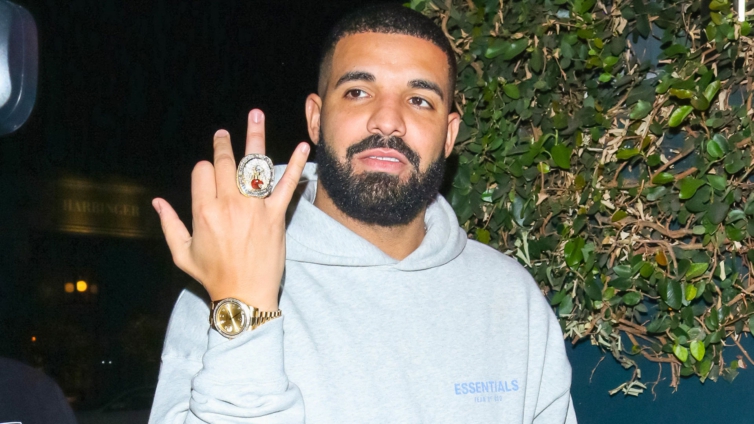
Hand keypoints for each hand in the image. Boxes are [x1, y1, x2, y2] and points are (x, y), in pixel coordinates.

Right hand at [152, 109, 309, 310]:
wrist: (245, 295)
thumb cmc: (212, 276)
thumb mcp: (181, 253)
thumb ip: (169, 224)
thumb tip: (156, 202)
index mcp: (203, 211)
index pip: (203, 172)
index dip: (204, 169)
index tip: (207, 172)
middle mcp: (229, 205)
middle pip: (225, 162)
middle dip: (223, 143)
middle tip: (224, 133)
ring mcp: (255, 209)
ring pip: (254, 165)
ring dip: (255, 137)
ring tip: (255, 115)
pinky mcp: (276, 216)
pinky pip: (286, 186)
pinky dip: (296, 165)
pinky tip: (303, 146)